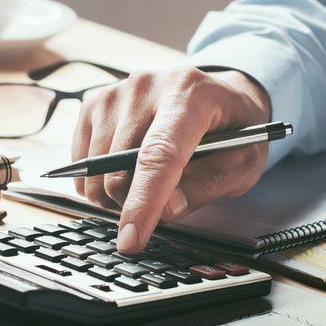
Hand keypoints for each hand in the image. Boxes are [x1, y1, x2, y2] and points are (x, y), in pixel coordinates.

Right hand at [72, 66, 271, 253]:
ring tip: (151, 182)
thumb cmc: (234, 129)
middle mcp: (147, 85)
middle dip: (136, 204)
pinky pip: (82, 160)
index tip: (132, 239)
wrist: (220, 95)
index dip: (143, 201)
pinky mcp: (95, 101)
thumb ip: (209, 184)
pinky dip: (101, 179)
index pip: (159, 154)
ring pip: (96, 170)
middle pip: (120, 169)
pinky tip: (129, 169)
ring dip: (117, 193)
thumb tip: (165, 210)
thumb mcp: (243, 162)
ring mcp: (116, 91)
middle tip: (164, 203)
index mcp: (191, 94)